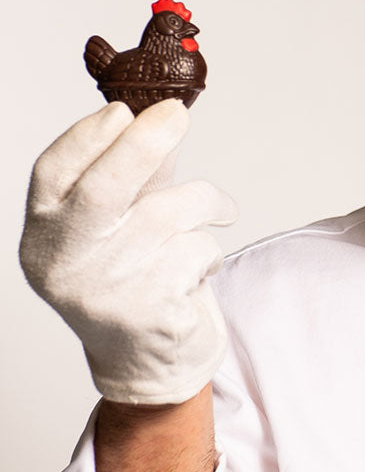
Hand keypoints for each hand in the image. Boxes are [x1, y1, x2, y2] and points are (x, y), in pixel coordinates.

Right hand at [19, 99, 237, 404]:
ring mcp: (106, 294)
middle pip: (104, 189)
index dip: (88, 136)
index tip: (124, 109)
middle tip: (177, 113)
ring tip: (210, 219)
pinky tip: (196, 273)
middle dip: (146, 143)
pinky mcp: (151, 315)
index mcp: (47, 237)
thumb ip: (138, 172)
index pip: (53, 174)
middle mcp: (66, 266)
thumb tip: (160, 111)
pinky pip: (199, 251)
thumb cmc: (139, 277)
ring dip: (205, 205)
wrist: (152, 362)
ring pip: (171, 214)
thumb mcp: (127, 220)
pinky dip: (211, 251)